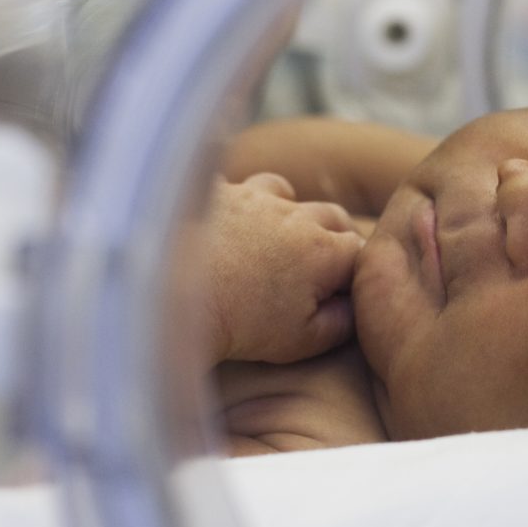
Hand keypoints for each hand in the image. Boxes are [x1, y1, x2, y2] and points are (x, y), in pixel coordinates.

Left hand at [206, 173, 364, 363]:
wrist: (169, 294)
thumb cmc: (237, 324)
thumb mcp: (300, 341)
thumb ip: (339, 324)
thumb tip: (354, 307)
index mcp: (323, 253)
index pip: (359, 251)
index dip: (354, 271)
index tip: (343, 288)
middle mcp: (293, 215)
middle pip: (330, 215)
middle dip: (332, 235)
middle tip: (319, 261)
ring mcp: (253, 197)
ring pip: (285, 192)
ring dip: (286, 211)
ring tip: (272, 235)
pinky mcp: (215, 190)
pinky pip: (235, 185)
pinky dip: (237, 201)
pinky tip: (224, 222)